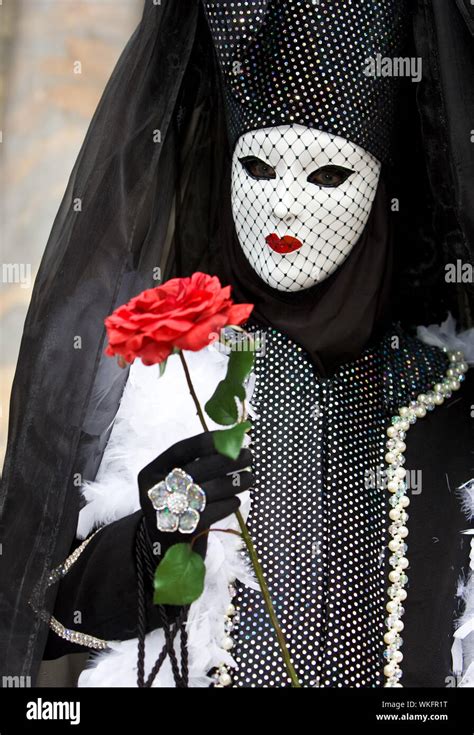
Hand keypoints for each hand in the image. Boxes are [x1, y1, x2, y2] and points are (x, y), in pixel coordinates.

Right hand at [138, 432, 252, 558]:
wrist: (164, 546)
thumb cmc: (177, 504)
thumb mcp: (174, 482)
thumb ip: (195, 462)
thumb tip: (231, 442)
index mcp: (151, 472)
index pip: (180, 450)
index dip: (206, 442)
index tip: (230, 437)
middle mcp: (154, 491)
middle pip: (195, 470)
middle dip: (226, 461)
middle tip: (249, 455)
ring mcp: (167, 512)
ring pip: (206, 491)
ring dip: (232, 483)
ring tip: (250, 477)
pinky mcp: (181, 531)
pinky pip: (211, 513)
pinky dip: (227, 505)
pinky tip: (236, 501)